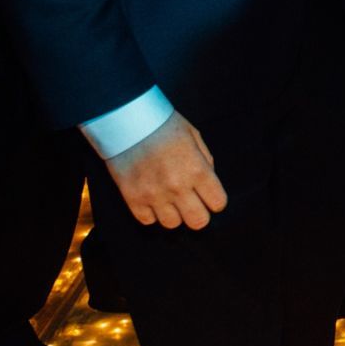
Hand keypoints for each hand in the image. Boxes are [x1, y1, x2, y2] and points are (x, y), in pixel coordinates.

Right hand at [104, 111, 228, 229]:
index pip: (218, 203)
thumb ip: (206, 161)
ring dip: (174, 213)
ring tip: (170, 198)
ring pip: (173, 224)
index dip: (216, 200)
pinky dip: (152, 213)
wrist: (126, 121)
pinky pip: (148, 221)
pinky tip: (152, 198)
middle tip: (192, 202)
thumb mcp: (194, 136)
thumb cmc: (163, 124)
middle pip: (198, 222)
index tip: (209, 194)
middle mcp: (177, 187)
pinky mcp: (132, 199)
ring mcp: (154, 195)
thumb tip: (210, 182)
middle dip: (199, 213)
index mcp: (196, 169)